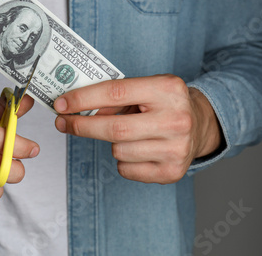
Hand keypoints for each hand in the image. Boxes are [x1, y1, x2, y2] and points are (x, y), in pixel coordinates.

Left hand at [54, 74, 221, 183]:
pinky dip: (123, 160)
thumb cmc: (164, 103)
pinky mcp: (172, 171)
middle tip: (63, 123)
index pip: (115, 92)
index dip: (83, 99)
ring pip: (118, 150)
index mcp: (167, 89)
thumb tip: (75, 108)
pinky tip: (137, 149)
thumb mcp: (145, 89)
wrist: (200, 124)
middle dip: (81, 126)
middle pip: (114, 128)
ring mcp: (176, 148)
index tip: (61, 103)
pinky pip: (126, 169)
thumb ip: (114, 97)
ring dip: (111, 143)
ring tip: (126, 133)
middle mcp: (176, 119)